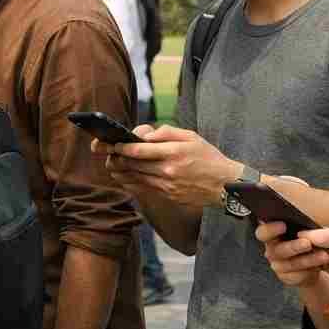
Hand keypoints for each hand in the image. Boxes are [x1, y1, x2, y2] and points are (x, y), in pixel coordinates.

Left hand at [99, 124, 237, 209]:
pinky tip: (124, 176)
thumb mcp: (190, 136)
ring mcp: (166, 186)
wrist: (225, 185)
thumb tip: (144, 134)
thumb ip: (165, 132)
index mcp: (173, 152)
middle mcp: (167, 170)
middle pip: (132, 165)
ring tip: (111, 163)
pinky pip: (142, 189)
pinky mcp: (167, 196)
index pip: (139, 150)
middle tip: (103, 151)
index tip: (112, 143)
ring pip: (134, 178)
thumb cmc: (208, 157)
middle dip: (114, 157)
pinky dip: (130, 182)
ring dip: (119, 170)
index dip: (121, 147)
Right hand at [255, 221, 328, 288]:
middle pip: (275, 250)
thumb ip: (303, 226)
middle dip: (292, 247)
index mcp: (272, 234)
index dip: (270, 229)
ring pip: (288, 264)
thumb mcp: (308, 228)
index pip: (263, 232)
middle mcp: (272, 249)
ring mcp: (278, 264)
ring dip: (306, 260)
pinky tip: (320, 266)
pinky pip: (295, 276)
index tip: (283, 226)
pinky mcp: (287, 277)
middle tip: (308, 243)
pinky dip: (309, 271)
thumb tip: (306, 226)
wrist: (318, 260)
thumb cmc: (311, 238)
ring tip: (323, 255)